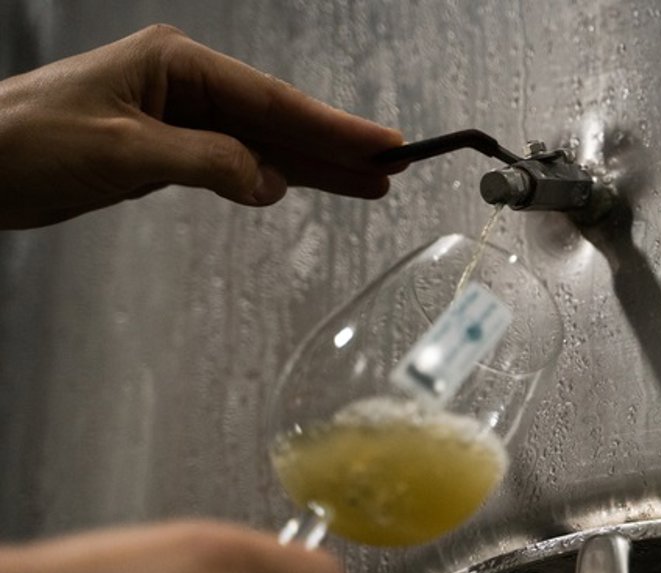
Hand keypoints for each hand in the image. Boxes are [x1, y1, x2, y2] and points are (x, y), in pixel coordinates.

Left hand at [0, 24, 405, 228]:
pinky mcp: (163, 147)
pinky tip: (298, 187)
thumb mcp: (124, 151)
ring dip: (309, 165)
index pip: (272, 101)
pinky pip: (231, 161)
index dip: (332, 127)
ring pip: (260, 143)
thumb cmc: (30, 143)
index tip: (384, 144)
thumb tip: (269, 181)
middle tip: (392, 169)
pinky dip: (265, 177)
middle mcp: (184, 83)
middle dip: (333, 146)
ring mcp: (176, 115)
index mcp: (177, 65)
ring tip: (367, 184)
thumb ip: (204, 162)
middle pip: (276, 119)